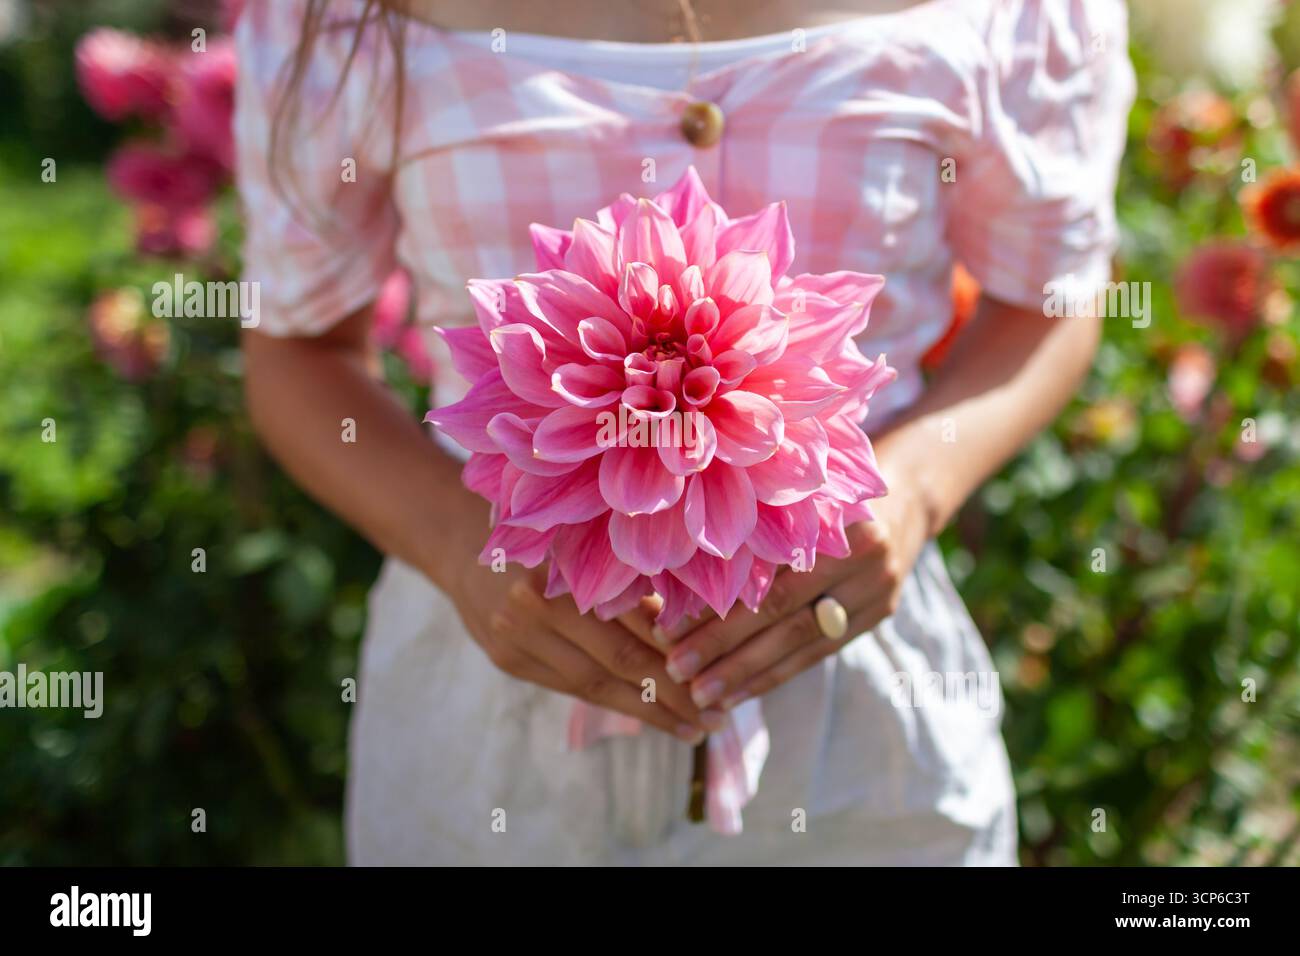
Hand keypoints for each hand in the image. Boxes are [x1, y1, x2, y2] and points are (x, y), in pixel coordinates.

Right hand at [438, 529, 710, 744]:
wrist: (460, 541)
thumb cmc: (545, 534)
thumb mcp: (586, 538)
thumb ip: (630, 575)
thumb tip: (701, 622)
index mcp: (571, 561)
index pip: (640, 618)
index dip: (684, 651)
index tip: (724, 673)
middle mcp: (539, 600)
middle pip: (622, 659)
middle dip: (675, 694)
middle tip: (717, 718)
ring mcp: (517, 633)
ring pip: (596, 684)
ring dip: (650, 712)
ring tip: (692, 729)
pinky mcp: (507, 658)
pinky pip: (570, 687)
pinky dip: (613, 703)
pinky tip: (648, 714)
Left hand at [658, 478, 930, 711]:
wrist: (906, 495)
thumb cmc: (825, 490)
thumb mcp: (794, 496)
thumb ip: (754, 530)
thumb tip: (676, 576)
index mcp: (836, 520)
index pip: (767, 575)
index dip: (717, 606)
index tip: (666, 627)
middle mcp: (862, 558)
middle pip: (784, 613)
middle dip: (724, 646)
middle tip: (676, 669)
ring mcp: (876, 590)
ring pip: (801, 642)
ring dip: (746, 673)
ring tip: (701, 695)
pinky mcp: (878, 615)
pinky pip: (819, 653)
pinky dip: (775, 675)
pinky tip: (738, 694)